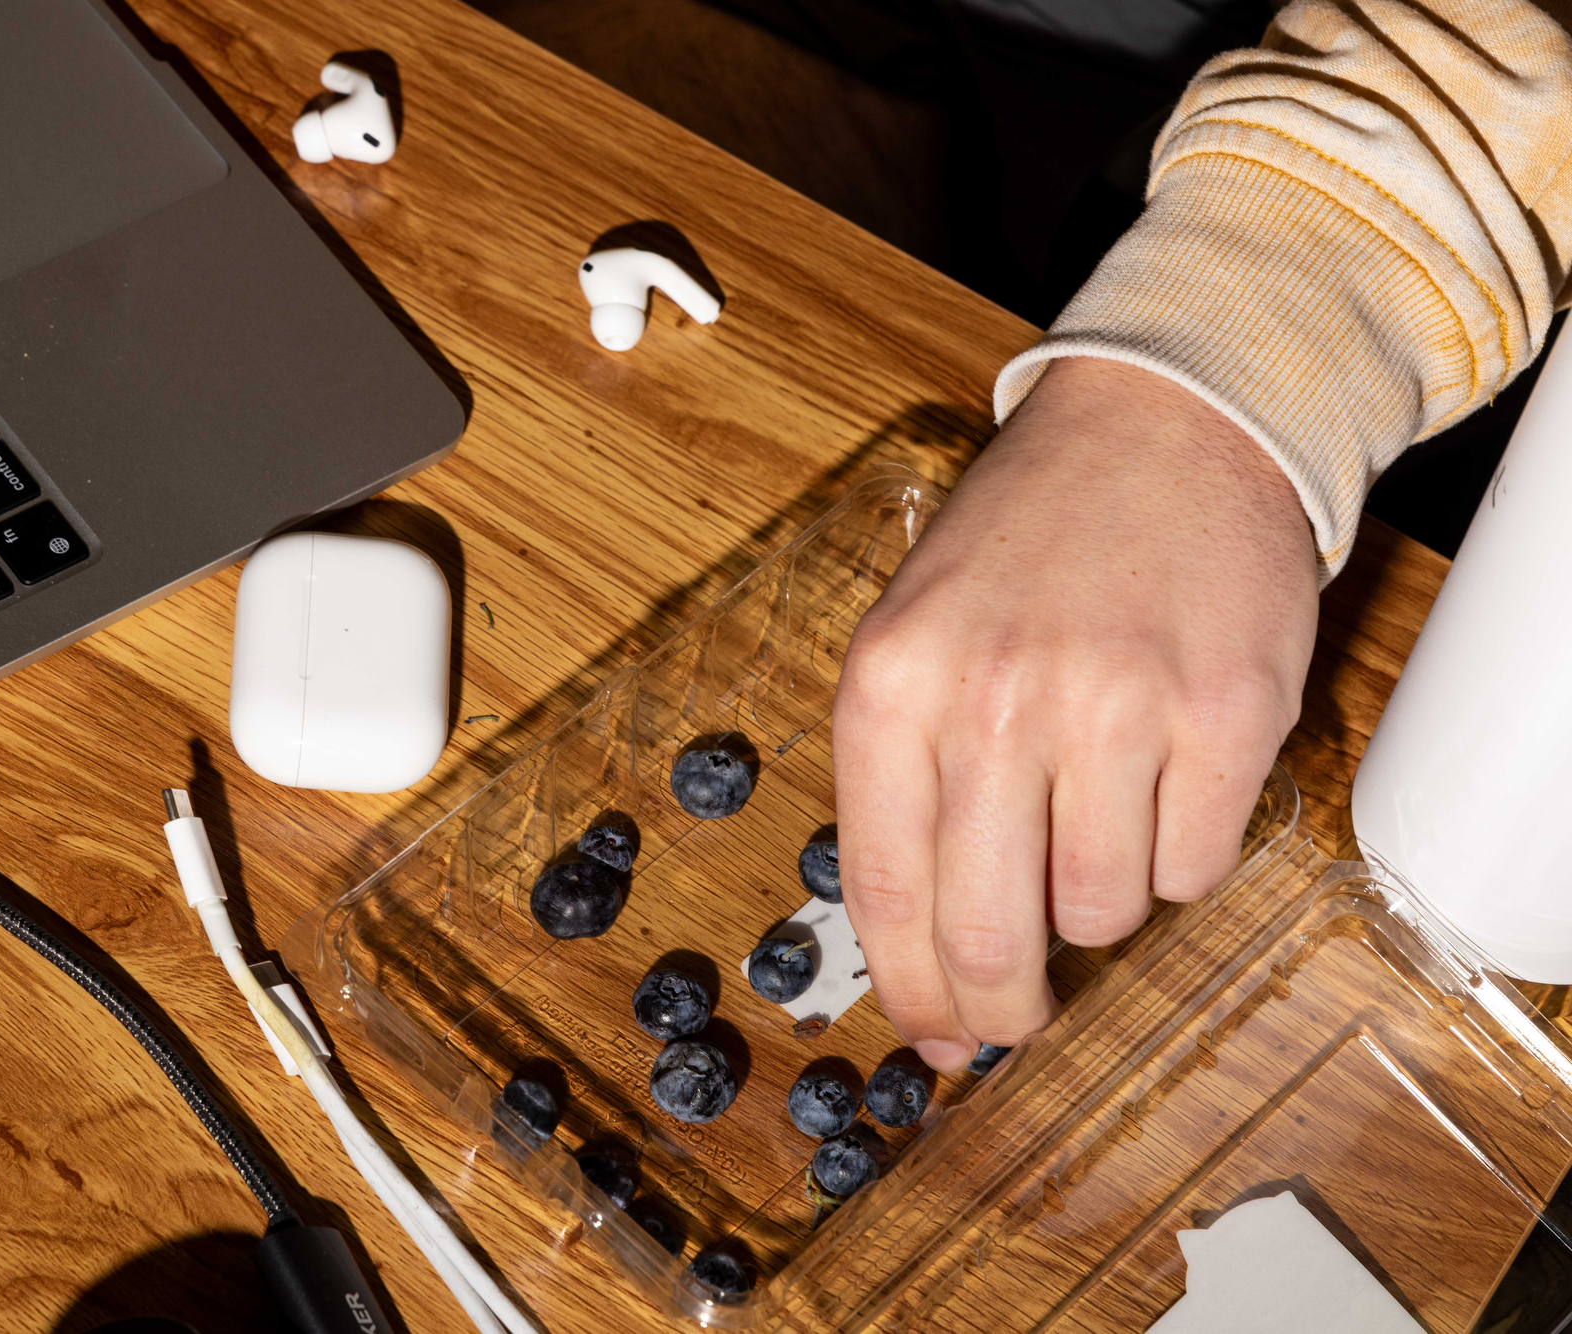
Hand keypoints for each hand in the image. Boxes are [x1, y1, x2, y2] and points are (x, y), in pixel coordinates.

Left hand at [835, 357, 1317, 1070]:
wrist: (1162, 426)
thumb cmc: (1025, 545)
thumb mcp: (913, 636)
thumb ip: (903, 784)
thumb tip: (920, 956)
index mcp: (892, 688)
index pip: (884, 896)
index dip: (911, 993)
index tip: (936, 1038)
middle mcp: (993, 703)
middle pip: (990, 936)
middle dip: (1006, 1007)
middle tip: (1022, 1016)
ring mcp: (1114, 709)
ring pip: (1101, 912)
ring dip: (1101, 900)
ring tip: (1101, 816)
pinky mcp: (1225, 716)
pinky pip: (1195, 870)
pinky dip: (1180, 855)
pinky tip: (1168, 781)